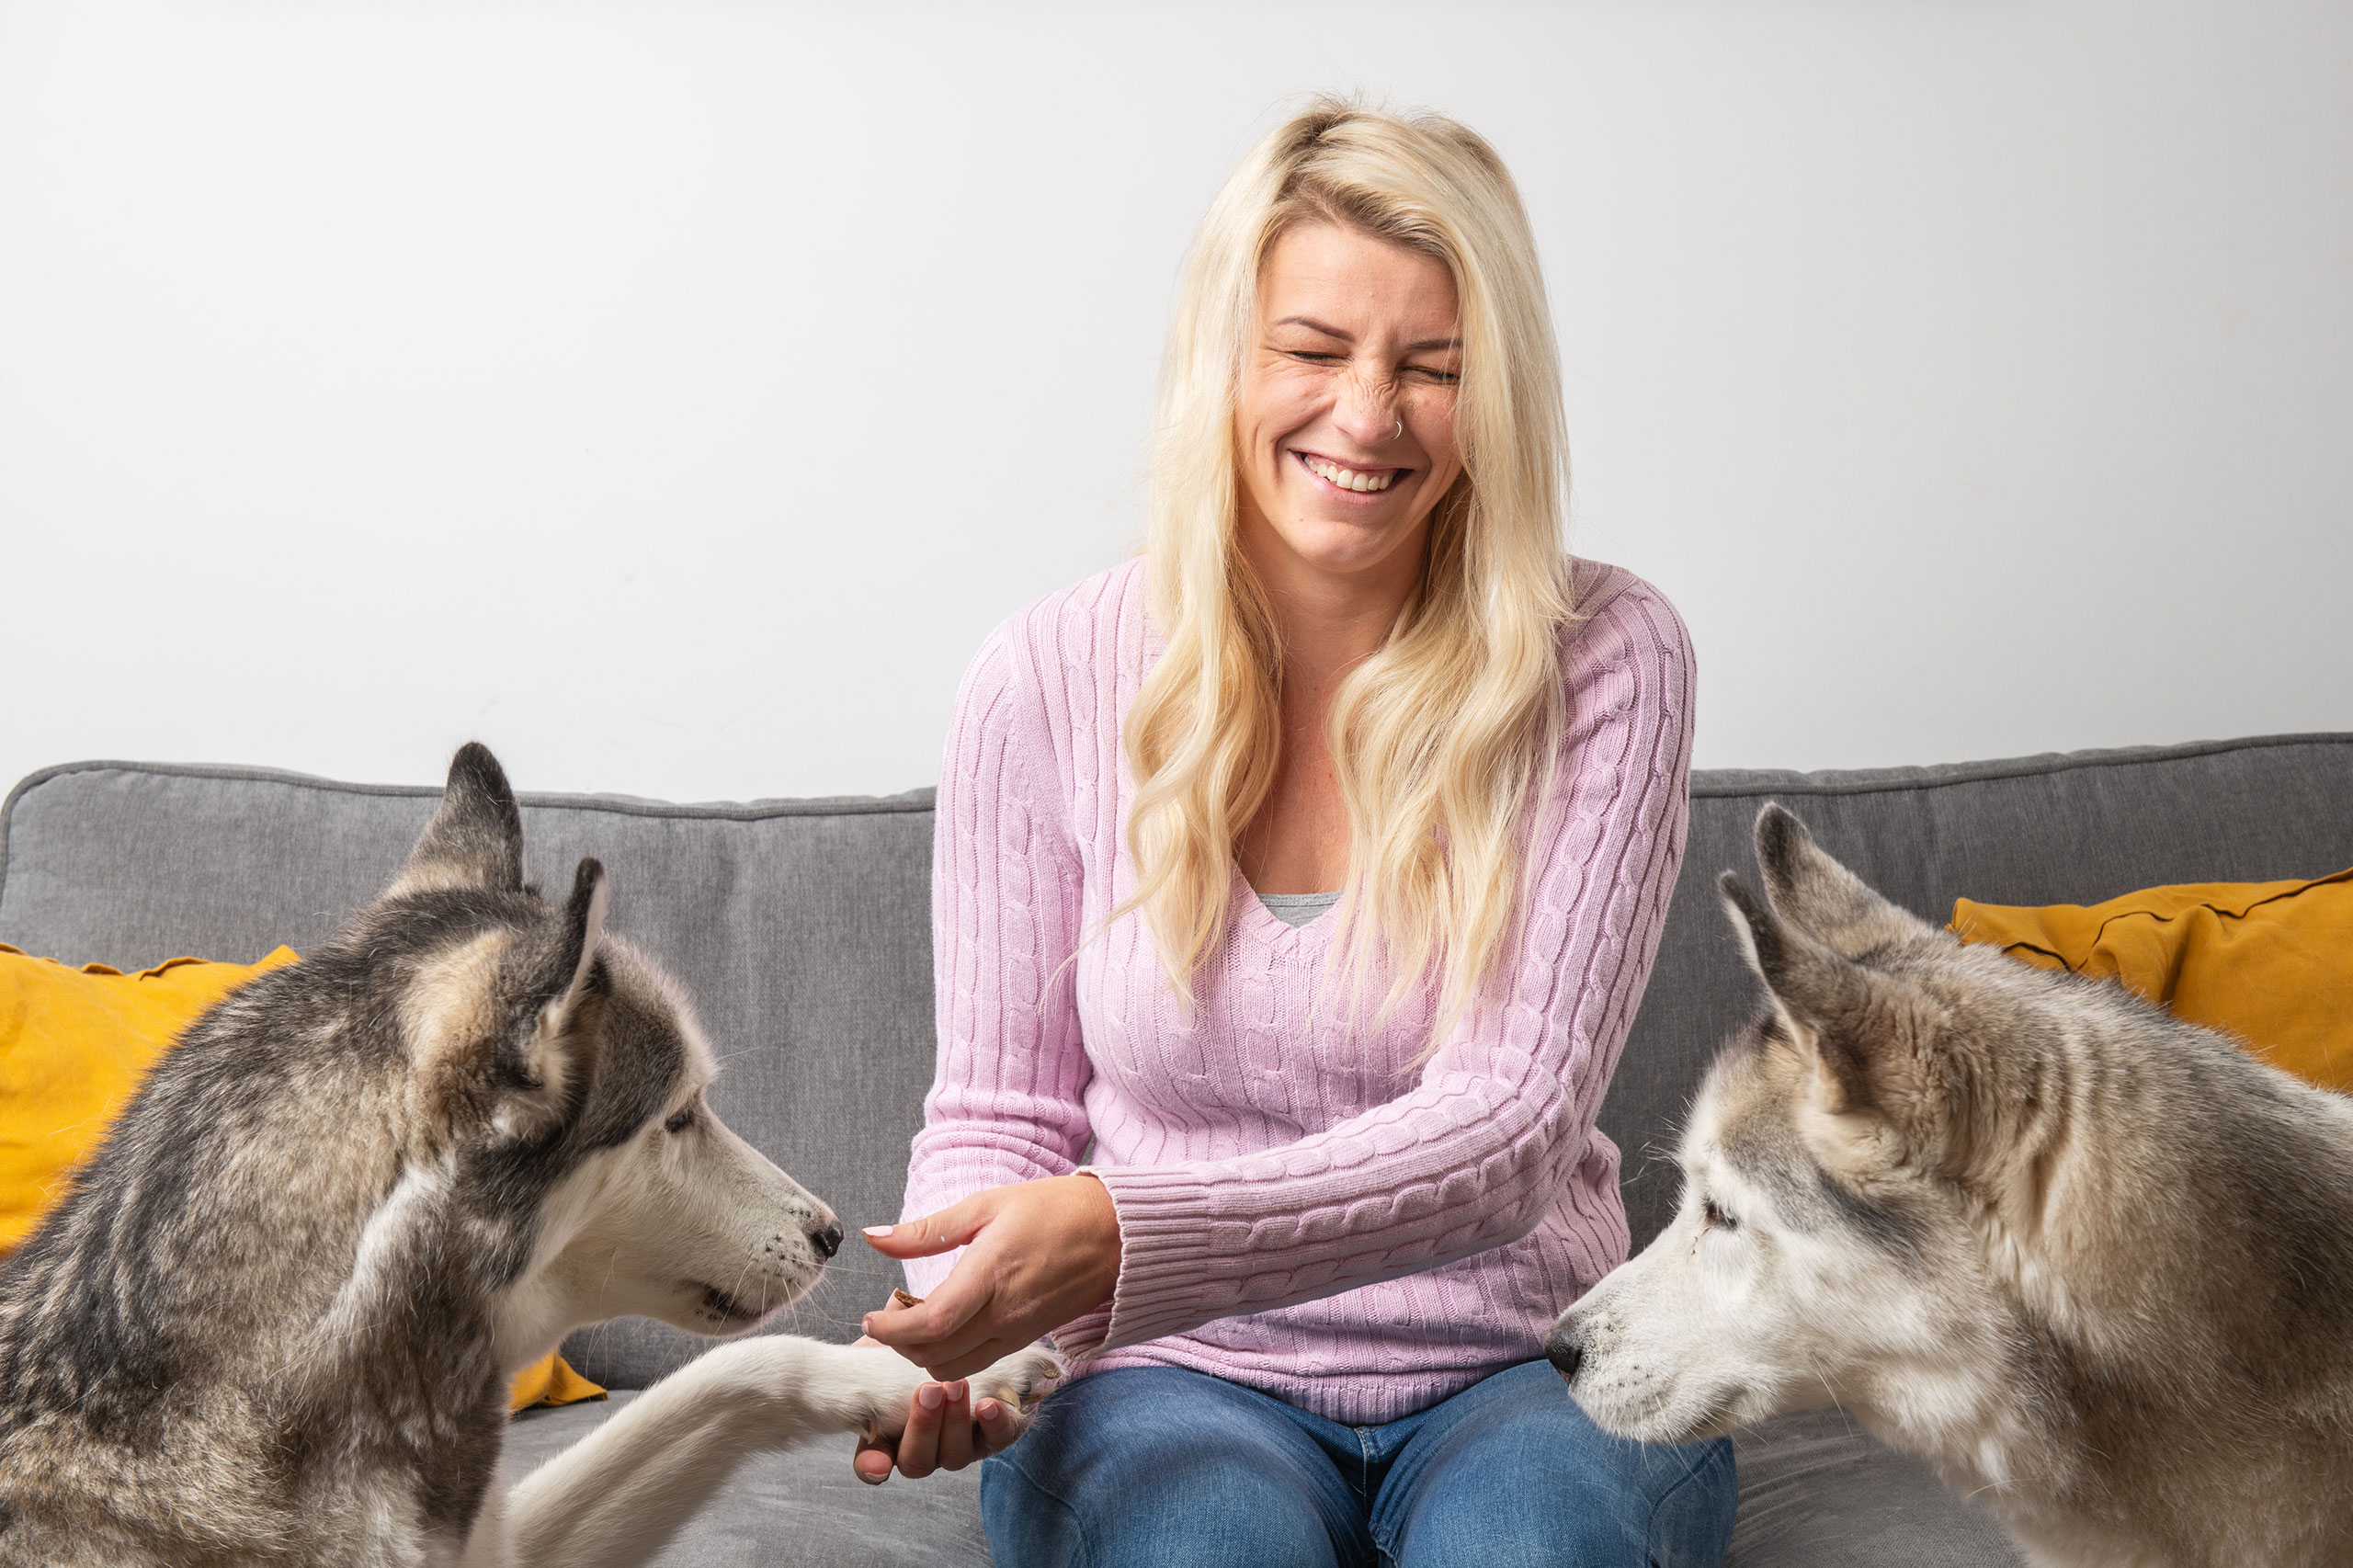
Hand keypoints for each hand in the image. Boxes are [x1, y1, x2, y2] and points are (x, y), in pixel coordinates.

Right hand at [849, 1336, 1028, 1484]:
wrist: (974, 1342)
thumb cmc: (923, 1350)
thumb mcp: (893, 1345)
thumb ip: (874, 1347)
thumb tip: (871, 1325)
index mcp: (890, 1434)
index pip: (872, 1462)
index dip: (873, 1466)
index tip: (879, 1464)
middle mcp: (925, 1448)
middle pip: (916, 1461)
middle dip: (923, 1427)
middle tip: (929, 1390)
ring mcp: (961, 1446)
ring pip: (955, 1455)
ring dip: (954, 1422)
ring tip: (957, 1386)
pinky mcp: (997, 1435)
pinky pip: (997, 1440)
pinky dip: (994, 1425)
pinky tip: (989, 1404)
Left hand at [859, 1173, 1118, 1381]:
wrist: (1116, 1234)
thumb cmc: (1052, 1209)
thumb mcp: (985, 1205)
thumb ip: (926, 1230)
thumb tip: (873, 1237)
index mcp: (991, 1274)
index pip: (930, 1324)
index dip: (890, 1330)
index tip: (869, 1318)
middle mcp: (1004, 1314)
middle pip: (934, 1356)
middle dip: (899, 1344)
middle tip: (887, 1316)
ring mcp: (1017, 1332)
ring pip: (953, 1369)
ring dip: (923, 1355)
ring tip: (914, 1322)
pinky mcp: (1026, 1340)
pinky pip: (976, 1363)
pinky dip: (949, 1356)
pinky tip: (944, 1327)